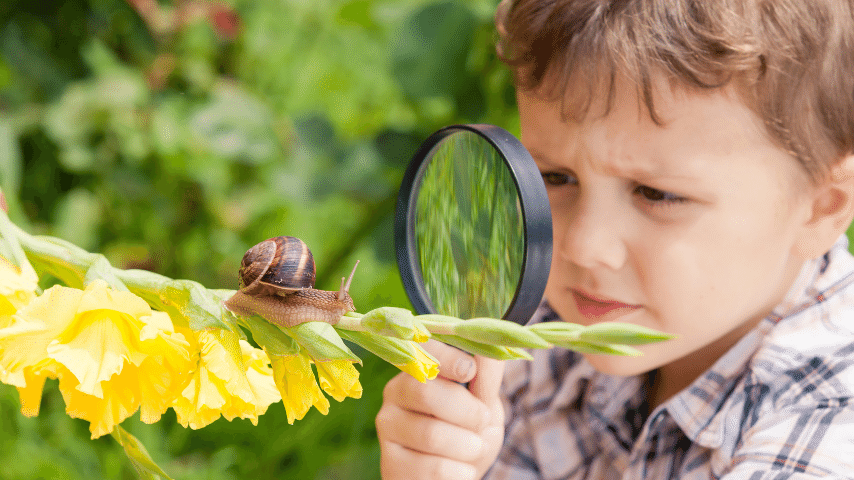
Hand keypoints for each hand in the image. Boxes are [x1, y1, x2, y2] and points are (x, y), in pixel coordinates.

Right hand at [377, 340, 505, 479]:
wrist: (455, 477)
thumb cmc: (468, 434)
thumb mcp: (484, 404)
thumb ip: (486, 377)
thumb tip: (492, 344)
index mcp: (416, 371)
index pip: (421, 353)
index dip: (445, 358)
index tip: (469, 369)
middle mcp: (394, 395)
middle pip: (427, 393)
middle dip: (467, 411)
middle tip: (482, 422)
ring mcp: (388, 430)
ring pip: (433, 435)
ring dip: (468, 446)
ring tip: (473, 448)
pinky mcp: (391, 465)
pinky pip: (434, 468)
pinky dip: (460, 471)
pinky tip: (459, 469)